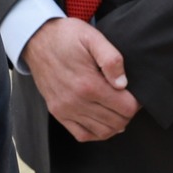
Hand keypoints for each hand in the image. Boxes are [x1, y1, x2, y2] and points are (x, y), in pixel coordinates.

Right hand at [24, 19, 138, 141]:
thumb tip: (123, 84)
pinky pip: (82, 135)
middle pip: (117, 122)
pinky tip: (102, 121)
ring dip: (116, 124)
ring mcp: (65, 109)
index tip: (135, 94)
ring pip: (102, 132)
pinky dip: (96, 133)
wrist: (37, 39)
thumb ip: (112, 59)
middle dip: (128, 113)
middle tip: (128, 100)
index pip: (126, 108)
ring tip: (118, 110)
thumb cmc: (67, 37)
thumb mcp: (93, 38)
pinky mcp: (57, 112)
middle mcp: (76, 101)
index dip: (136, 102)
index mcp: (89, 84)